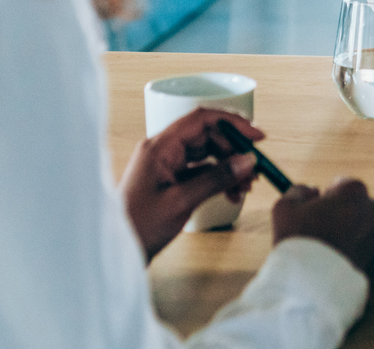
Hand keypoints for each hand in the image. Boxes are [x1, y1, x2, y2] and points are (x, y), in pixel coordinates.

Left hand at [120, 108, 261, 260]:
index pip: (201, 120)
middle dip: (234, 150)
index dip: (232, 124)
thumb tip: (246, 161)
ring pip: (207, 154)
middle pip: (207, 137)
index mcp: (159, 147)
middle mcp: (162, 150)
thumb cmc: (139, 226)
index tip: (256, 136)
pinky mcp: (170, 180)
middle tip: (254, 168)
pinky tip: (231, 193)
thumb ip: (216, 178)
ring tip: (245, 185)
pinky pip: (201, 170)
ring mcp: (166, 165)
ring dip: (229, 166)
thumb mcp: (182, 201)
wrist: (117, 252)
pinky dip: (219, 179)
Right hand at [274, 177, 373, 278]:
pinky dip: (362, 256)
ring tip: (332, 247)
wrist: (311, 284)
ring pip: (370, 228)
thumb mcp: (286, 206)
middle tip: (323, 229)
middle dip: (345, 214)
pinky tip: (342, 262)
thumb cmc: (298, 241)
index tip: (317, 208)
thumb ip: (300, 191)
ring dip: (356, 234)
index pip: (344, 184)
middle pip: (360, 205)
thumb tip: (311, 191)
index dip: (329, 195)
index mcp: (354, 192)